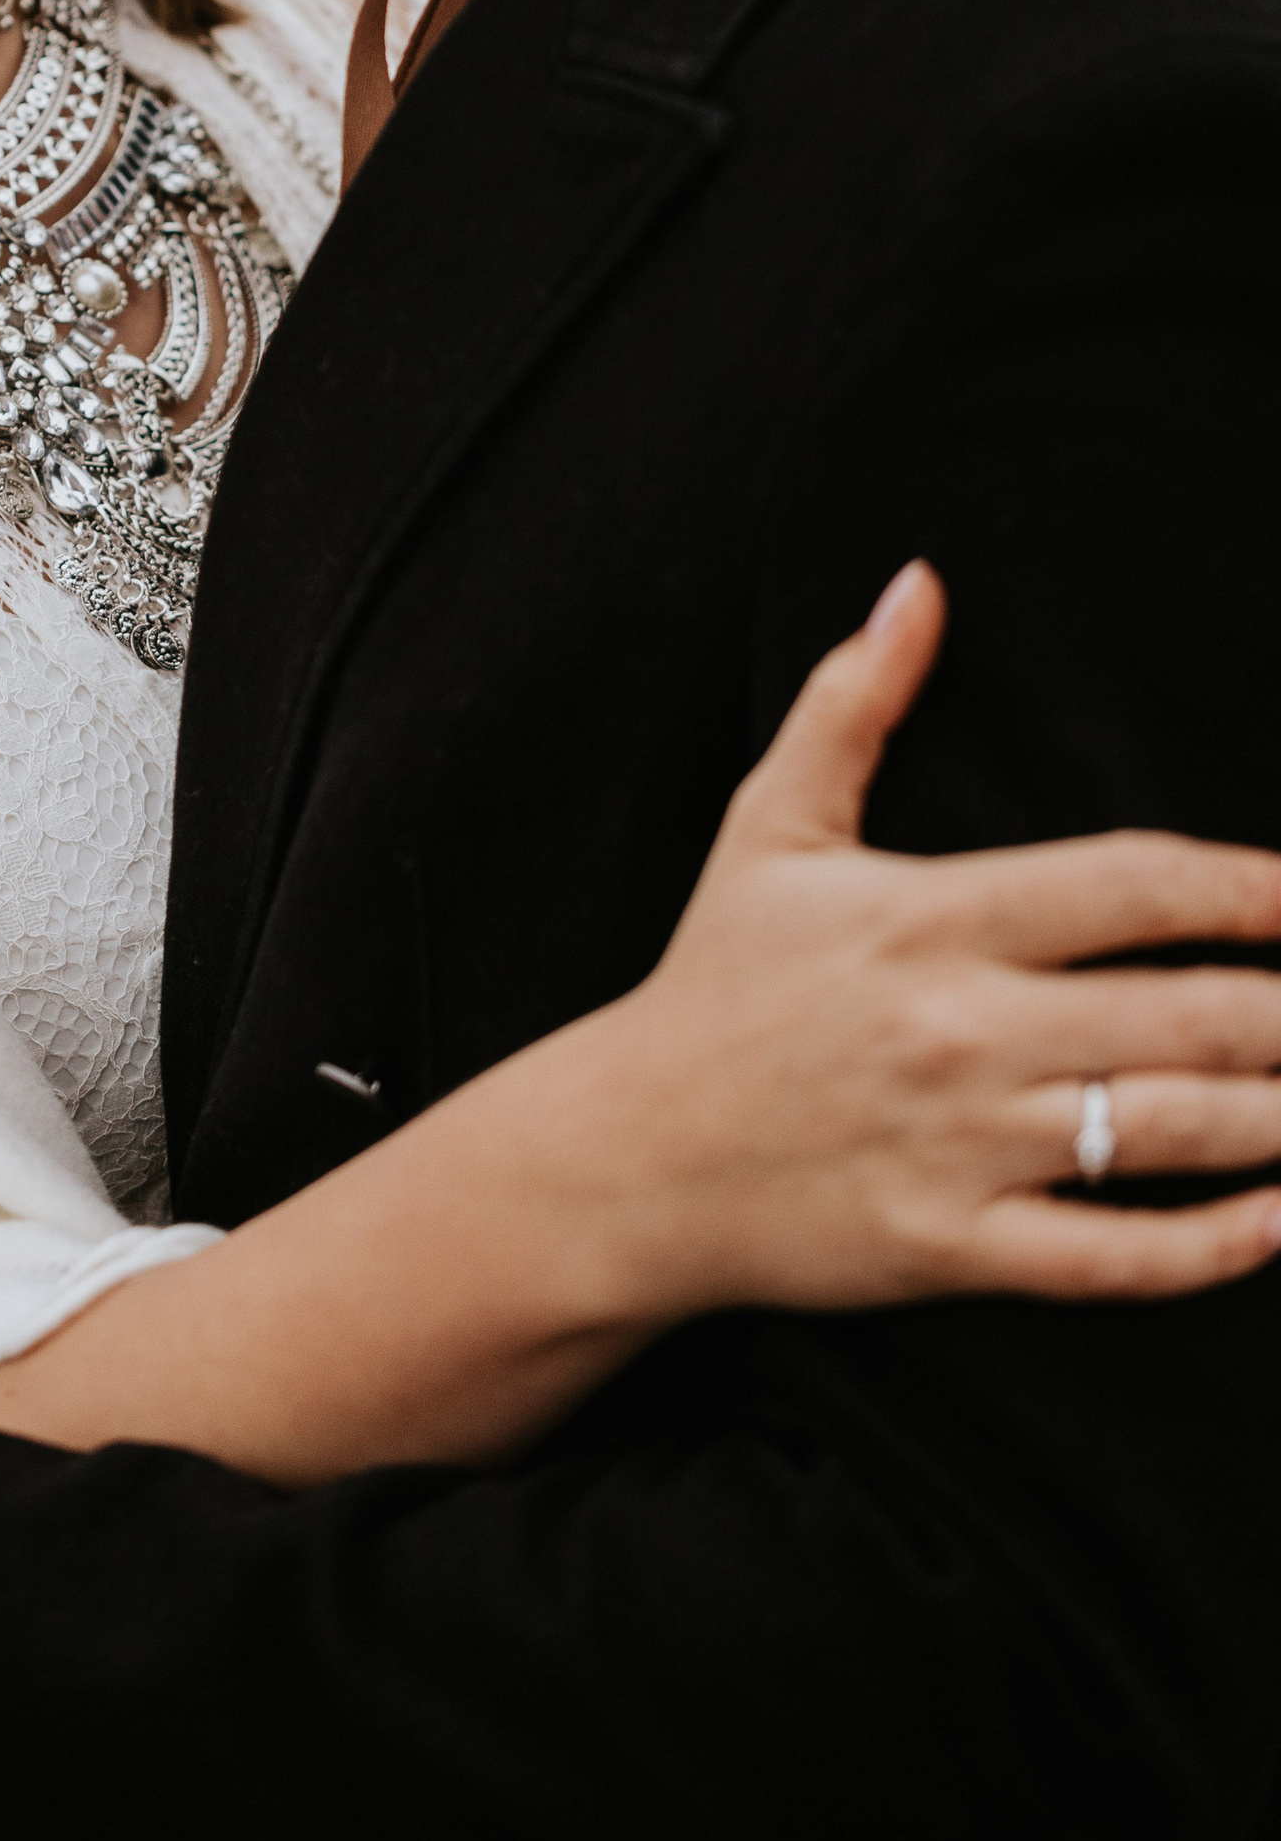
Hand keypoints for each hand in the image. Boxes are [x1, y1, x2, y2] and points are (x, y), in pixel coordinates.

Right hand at [550, 559, 1280, 1320]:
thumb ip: (853, 701)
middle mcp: (961, 1025)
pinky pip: (1116, 1256)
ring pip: (1175, 1130)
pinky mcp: (955, 1247)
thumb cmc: (714, 984)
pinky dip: (1218, 1243)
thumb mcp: (769, 825)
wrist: (623, 1156)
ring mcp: (963, 1143)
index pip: (1137, 883)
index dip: (1254, 887)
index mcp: (932, 914)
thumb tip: (920, 583)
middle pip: (1193, 1012)